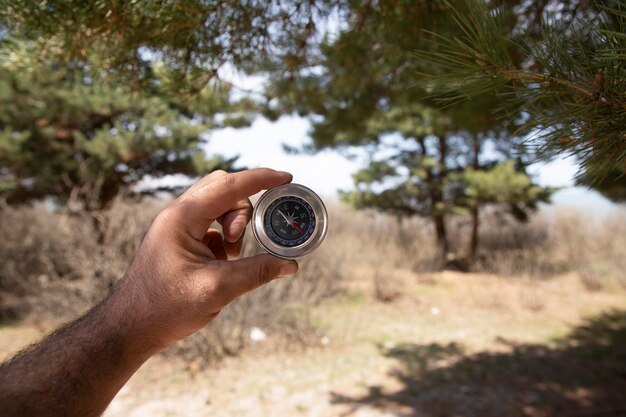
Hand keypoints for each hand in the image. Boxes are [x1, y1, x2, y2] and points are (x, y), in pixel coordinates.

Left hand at [116, 168, 298, 351]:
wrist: (130, 328)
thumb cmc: (166, 308)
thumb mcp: (218, 289)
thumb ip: (256, 272)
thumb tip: (290, 265)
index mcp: (182, 217)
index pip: (229, 185)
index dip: (261, 178)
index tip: (286, 177)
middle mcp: (177, 214)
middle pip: (223, 188)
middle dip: (243, 209)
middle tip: (240, 241)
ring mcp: (176, 226)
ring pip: (217, 205)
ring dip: (234, 224)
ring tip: (231, 256)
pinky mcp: (178, 239)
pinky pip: (209, 223)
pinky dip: (224, 237)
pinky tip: (222, 262)